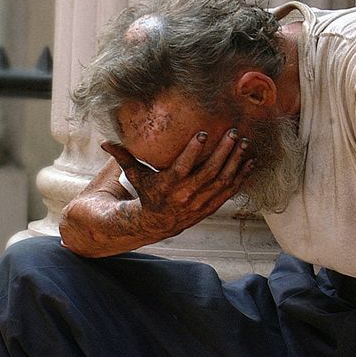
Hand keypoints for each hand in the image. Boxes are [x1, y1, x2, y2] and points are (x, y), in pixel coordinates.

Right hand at [100, 128, 253, 239]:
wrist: (156, 223)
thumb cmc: (147, 193)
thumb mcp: (135, 175)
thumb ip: (123, 157)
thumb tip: (105, 141)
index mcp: (168, 185)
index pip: (183, 167)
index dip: (193, 151)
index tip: (203, 133)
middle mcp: (186, 195)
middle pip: (209, 172)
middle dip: (224, 151)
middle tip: (234, 132)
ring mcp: (201, 202)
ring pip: (223, 181)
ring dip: (236, 162)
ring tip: (245, 143)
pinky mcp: (211, 206)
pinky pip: (230, 191)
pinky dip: (242, 177)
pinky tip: (250, 162)